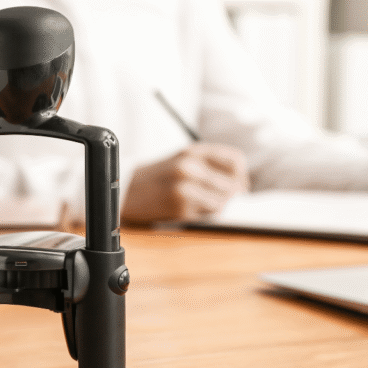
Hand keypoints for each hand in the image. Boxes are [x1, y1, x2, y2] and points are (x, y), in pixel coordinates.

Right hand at [121, 143, 248, 223]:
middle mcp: (190, 166)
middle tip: (226, 201)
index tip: (239, 186)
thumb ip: (211, 166)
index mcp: (194, 151)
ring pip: (223, 203)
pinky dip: (207, 216)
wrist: (126, 189)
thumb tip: (241, 187)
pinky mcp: (179, 207)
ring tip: (207, 206)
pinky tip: (195, 211)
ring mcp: (185, 187)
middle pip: (233, 185)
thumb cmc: (158, 176)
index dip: (242, 176)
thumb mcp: (183, 159)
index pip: (236, 161)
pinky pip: (207, 216)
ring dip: (220, 208)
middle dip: (234, 196)